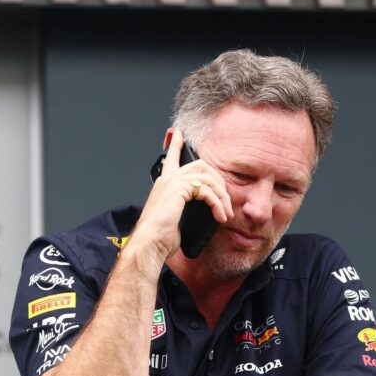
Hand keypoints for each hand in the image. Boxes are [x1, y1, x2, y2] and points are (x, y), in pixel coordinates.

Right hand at [132, 129, 233, 259]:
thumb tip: (203, 216)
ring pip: (208, 177)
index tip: (178, 133)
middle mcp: (167, 179)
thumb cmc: (159, 237)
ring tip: (225, 213)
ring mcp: (172, 182)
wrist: (150, 242)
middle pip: (201, 165)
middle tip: (224, 201)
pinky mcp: (179, 188)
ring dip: (222, 196)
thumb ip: (184, 210)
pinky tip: (220, 216)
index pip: (171, 158)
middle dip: (218, 181)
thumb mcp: (174, 219)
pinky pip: (207, 190)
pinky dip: (218, 204)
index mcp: (164, 185)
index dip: (176, 144)